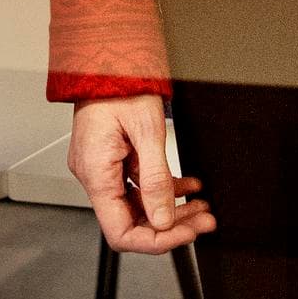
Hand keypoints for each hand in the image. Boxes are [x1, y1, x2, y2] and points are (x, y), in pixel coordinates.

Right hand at [69, 94, 213, 253]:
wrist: (110, 57)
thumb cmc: (121, 83)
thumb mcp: (148, 131)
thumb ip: (156, 180)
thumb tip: (163, 220)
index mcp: (95, 172)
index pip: (121, 232)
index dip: (155, 241)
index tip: (186, 234)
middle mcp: (93, 174)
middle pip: (132, 221)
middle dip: (172, 224)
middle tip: (204, 220)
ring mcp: (102, 167)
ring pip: (139, 204)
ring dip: (172, 207)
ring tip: (202, 205)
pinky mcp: (111, 158)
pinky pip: (137, 185)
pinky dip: (164, 187)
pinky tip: (188, 185)